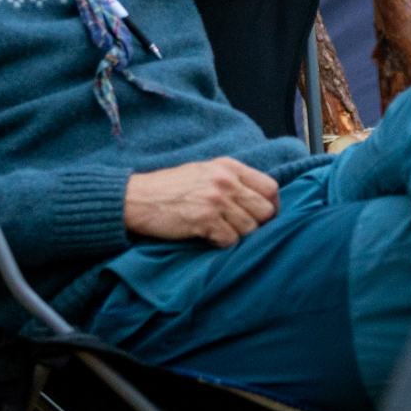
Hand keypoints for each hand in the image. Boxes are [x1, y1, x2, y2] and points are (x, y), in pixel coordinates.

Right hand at [125, 158, 279, 245]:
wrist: (137, 198)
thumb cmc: (170, 187)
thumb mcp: (204, 171)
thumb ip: (232, 180)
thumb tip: (260, 200)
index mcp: (229, 167)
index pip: (270, 187)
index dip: (273, 206)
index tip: (266, 217)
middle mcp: (226, 181)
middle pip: (265, 210)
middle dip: (260, 225)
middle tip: (245, 231)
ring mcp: (216, 200)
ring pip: (250, 229)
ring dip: (239, 236)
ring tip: (221, 232)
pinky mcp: (204, 220)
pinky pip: (231, 240)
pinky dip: (223, 243)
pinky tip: (209, 237)